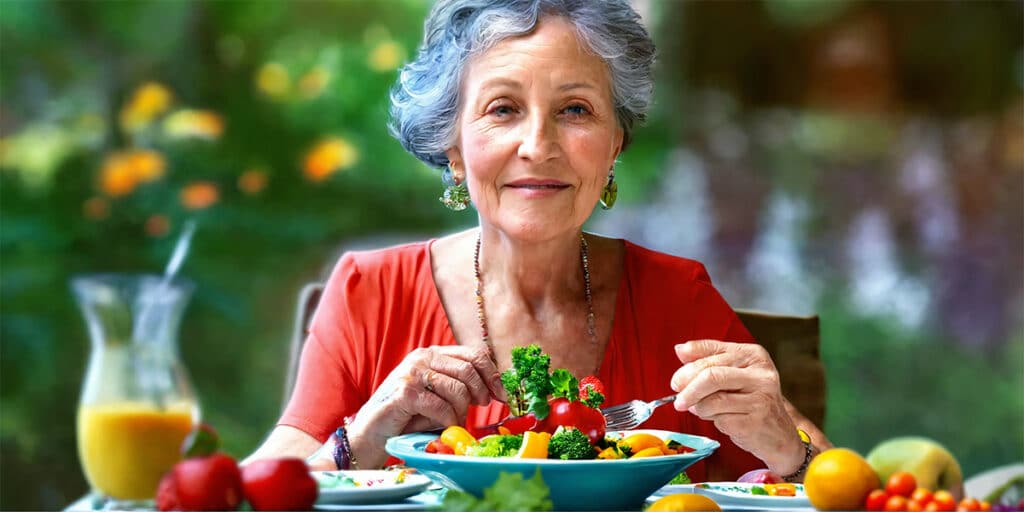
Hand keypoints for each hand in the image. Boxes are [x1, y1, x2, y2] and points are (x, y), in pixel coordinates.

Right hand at [347, 345, 506, 467]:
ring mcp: (412, 373)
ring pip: (458, 389)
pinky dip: (447, 421)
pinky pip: (442, 407)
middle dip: (481, 392)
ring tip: (451, 420)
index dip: (492, 373)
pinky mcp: (405, 393)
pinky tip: (441, 426)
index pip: (473, 353)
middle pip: (469, 369)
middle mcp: (422, 357)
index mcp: (432, 353)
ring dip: (461, 411)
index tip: (502, 393)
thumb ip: (460, 385)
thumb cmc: (409, 416)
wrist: (372, 432)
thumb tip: (496, 389)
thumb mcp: (438, 394)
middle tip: (480, 408)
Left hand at [670, 340, 804, 476]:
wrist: (779, 434)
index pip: (713, 352)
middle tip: (678, 400)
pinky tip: (722, 419)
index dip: (688, 367)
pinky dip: (713, 420)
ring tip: (703, 410)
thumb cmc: (751, 401)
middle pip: (711, 376)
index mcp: (754, 355)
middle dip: (687, 389)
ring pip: (712, 400)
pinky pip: (720, 419)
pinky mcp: (756, 421)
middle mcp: (761, 374)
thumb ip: (709, 360)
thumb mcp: (733, 374)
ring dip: (699, 408)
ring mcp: (761, 398)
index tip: (677, 381)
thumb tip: (680, 349)